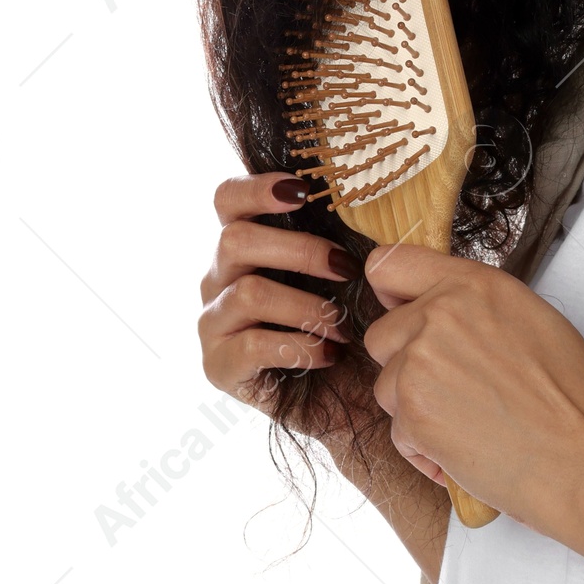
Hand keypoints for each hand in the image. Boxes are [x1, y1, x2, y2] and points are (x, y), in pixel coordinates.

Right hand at [198, 172, 362, 438]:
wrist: (350, 396)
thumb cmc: (351, 320)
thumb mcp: (349, 271)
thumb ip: (341, 233)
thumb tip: (370, 196)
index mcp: (246, 245)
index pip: (228, 200)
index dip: (257, 188)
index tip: (302, 190)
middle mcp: (219, 278)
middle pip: (235, 240)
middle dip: (300, 250)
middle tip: (346, 268)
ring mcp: (213, 322)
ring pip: (249, 292)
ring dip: (307, 307)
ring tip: (343, 327)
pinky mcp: (217, 366)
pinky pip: (252, 345)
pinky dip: (300, 347)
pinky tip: (328, 355)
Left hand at [360, 244, 583, 522]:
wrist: (576, 452)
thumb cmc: (566, 392)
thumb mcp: (529, 314)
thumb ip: (474, 302)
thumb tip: (440, 305)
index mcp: (472, 284)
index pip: (390, 263)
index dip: (392, 294)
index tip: (404, 312)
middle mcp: (440, 314)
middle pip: (381, 334)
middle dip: (405, 362)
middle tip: (451, 384)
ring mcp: (419, 362)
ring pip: (386, 385)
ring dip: (414, 406)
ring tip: (465, 419)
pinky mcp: (411, 412)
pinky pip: (396, 430)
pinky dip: (423, 446)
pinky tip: (463, 447)